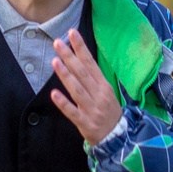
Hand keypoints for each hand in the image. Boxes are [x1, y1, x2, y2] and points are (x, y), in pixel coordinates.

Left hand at [49, 30, 123, 144]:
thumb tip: (80, 60)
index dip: (81, 48)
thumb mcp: (106, 93)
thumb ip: (93, 78)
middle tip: (57, 43)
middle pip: (82, 73)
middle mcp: (98, 95)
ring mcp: (92, 109)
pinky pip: (73, 112)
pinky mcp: (85, 123)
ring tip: (55, 61)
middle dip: (70, 57)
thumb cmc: (109, 112)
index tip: (72, 33)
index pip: (91, 63)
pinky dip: (64, 103)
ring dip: (66, 75)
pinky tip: (54, 94)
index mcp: (103, 86)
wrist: (118, 138)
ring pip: (77, 90)